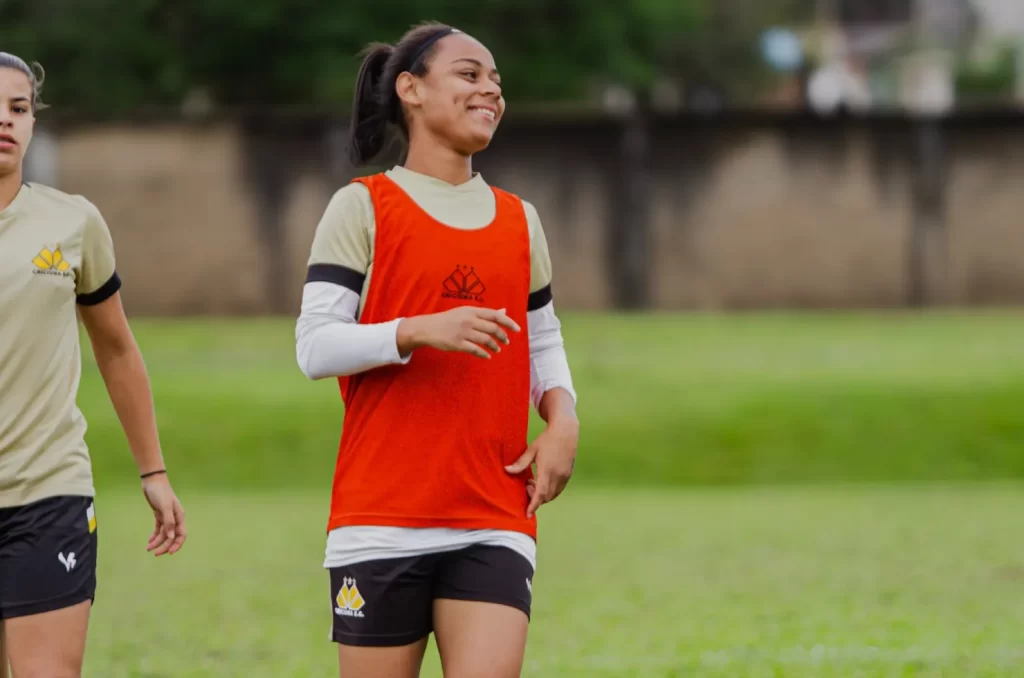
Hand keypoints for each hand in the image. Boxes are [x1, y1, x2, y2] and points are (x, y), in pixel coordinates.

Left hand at [141, 473, 186, 555]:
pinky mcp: (159, 515)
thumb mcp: (165, 507)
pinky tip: (149, 541)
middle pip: (172, 536)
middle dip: (164, 546)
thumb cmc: (160, 492)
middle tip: (155, 553)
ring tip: (148, 548)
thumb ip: (169, 522)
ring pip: (164, 534)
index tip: (169, 553)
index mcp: (179, 516)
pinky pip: (158, 529)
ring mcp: (167, 517)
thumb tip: (171, 537)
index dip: (177, 545)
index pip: (181, 534)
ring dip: (157, 542)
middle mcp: (174, 518)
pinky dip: (154, 536)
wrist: (152, 481)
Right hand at [397, 306, 520, 358]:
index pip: (495, 315)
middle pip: (493, 328)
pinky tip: (487, 356)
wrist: (428, 327)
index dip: (508, 322)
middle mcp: (469, 320)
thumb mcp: (466, 312)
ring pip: (486, 340)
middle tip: (506, 342)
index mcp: (472, 311)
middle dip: (503, 336)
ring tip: (497, 349)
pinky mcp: (457, 344)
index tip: (517, 329)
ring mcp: (463, 332)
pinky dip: (484, 354)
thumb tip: (504, 312)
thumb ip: (485, 314)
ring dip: (494, 346)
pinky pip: (475, 350)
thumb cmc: (449, 319)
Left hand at [505, 418, 578, 517]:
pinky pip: (559, 489)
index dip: (533, 505)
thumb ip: (520, 463)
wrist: (566, 432)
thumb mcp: (532, 450)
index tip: (527, 514)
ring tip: (534, 482)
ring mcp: (565, 476)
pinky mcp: (568, 474)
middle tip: (527, 486)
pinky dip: (550, 490)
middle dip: (536, 498)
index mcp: (547, 470)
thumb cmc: (547, 439)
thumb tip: (506, 470)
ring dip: (543, 495)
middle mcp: (558, 475)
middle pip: (546, 497)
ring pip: (553, 494)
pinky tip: (543, 480)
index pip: (540, 494)